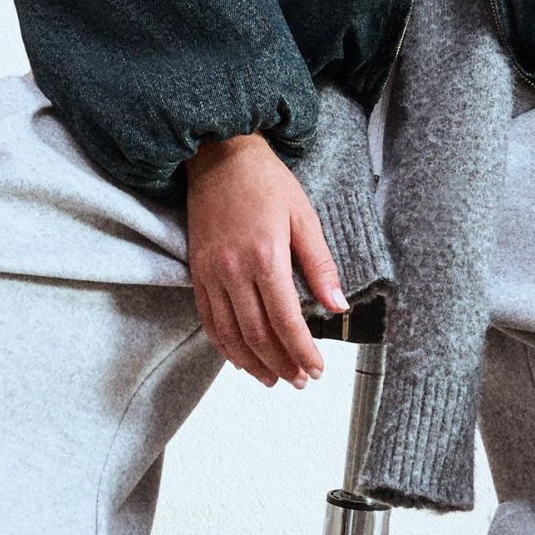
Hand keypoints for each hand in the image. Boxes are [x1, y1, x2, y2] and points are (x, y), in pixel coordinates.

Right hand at [182, 134, 349, 386]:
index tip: (318, 369)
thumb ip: (320, 265)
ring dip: (253, 364)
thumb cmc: (266, 181)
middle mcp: (233, 269)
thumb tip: (338, 306)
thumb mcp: (304, 216)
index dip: (303, 351)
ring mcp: (210, 272)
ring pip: (230, 334)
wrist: (218, 154)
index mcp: (266, 255)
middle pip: (257, 334)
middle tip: (300, 381)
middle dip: (281, 364)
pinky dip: (225, 346)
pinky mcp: (196, 271)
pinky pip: (208, 320)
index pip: (286, 321)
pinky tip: (241, 359)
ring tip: (274, 379)